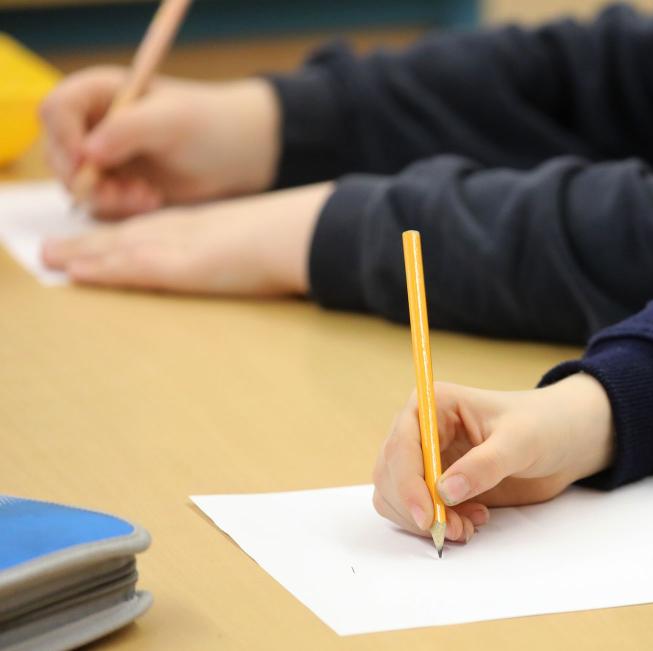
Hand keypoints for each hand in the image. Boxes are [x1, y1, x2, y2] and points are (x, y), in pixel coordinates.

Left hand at [40, 183, 330, 294]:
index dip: (126, 234)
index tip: (102, 241)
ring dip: (84, 253)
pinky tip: (78, 274)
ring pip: (123, 247)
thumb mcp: (278, 241)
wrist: (314, 232)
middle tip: (55, 250)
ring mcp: (187, 244)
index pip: (159, 227)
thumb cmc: (308, 237)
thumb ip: (264, 250)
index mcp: (215, 224)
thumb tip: (274, 260)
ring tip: (51, 259)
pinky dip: (104, 268)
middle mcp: (193, 229)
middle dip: (93, 243)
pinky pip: (134, 266)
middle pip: (132, 233)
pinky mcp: (185, 265)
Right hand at [41, 67, 279, 218]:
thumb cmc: (211, 126)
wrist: (241, 154)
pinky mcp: (117, 184)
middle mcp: (94, 123)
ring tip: (147, 197)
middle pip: (57, 152)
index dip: (64, 136)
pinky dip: (120, 208)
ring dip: (106, 197)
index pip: (57, 109)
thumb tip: (87, 151)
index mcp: (101, 93)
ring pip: (76, 184)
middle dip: (85, 178)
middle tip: (123, 192)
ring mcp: (103, 156)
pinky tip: (152, 201)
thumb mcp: (173, 120)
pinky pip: (99, 203)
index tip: (87, 162)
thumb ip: (128, 128)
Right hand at [372, 375, 613, 542]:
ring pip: (397, 498)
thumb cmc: (543, 426)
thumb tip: (444, 492)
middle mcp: (421, 431)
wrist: (564, 442)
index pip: (401, 445)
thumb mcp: (520, 441)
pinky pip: (418, 511)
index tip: (427, 516)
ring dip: (426, 521)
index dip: (407, 483)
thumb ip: (484, 465)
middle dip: (417, 508)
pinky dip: (438, 524)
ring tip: (468, 526)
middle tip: (453, 529)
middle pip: (390, 475)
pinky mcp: (437, 485)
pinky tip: (472, 520)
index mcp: (434, 405)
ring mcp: (427, 459)